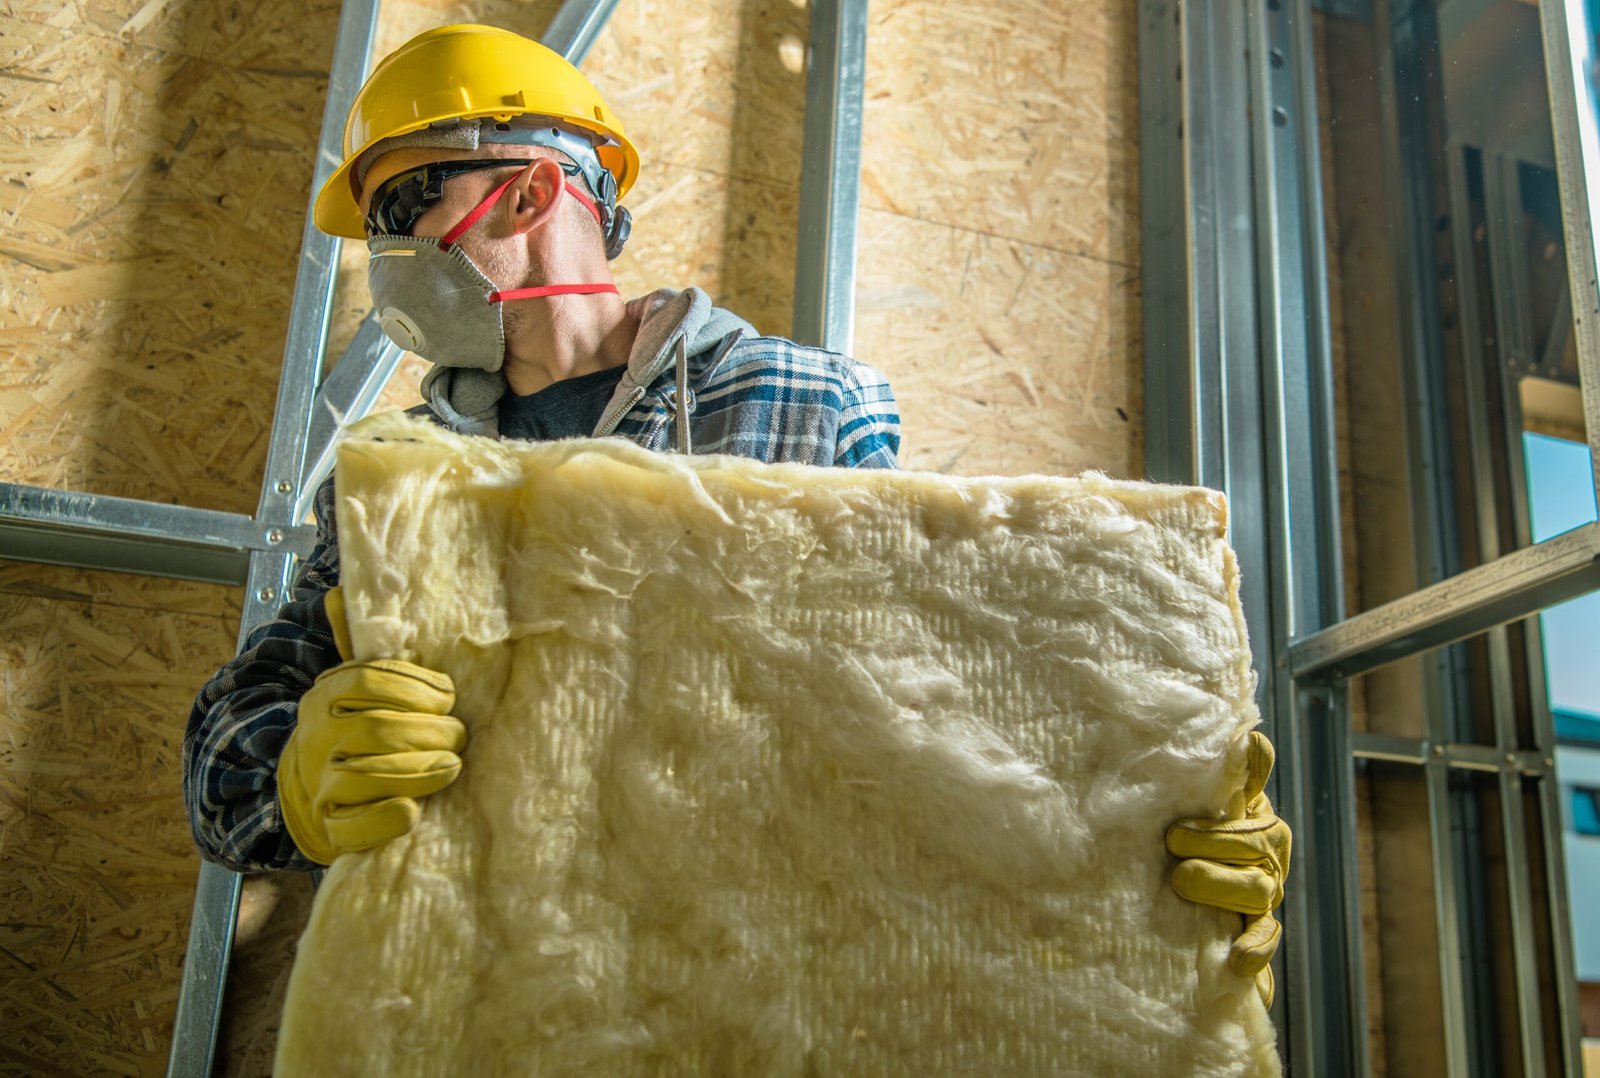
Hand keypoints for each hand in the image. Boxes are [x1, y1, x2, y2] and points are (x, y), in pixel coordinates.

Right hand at [277, 587, 466, 864]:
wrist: (303, 793)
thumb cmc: (346, 731)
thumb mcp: (347, 685)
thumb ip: (353, 643)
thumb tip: (342, 590)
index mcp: (326, 695)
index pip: (371, 681)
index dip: (418, 686)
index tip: (449, 695)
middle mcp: (317, 738)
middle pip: (380, 729)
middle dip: (432, 731)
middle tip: (460, 735)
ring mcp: (320, 785)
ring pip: (372, 775)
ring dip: (421, 771)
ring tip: (452, 765)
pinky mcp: (329, 828)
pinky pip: (356, 827)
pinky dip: (387, 818)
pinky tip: (413, 810)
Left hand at [1165, 730, 1290, 1006]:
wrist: (1186, 900)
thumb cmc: (1187, 838)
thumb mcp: (1191, 805)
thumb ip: (1219, 775)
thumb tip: (1245, 734)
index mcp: (1250, 812)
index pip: (1256, 789)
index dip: (1251, 774)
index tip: (1242, 756)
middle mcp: (1266, 849)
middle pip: (1255, 840)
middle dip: (1215, 838)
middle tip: (1172, 838)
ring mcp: (1265, 890)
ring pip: (1258, 886)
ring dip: (1221, 882)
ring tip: (1183, 879)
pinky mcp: (1258, 929)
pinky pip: (1264, 937)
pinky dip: (1254, 947)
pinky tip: (1239, 959)